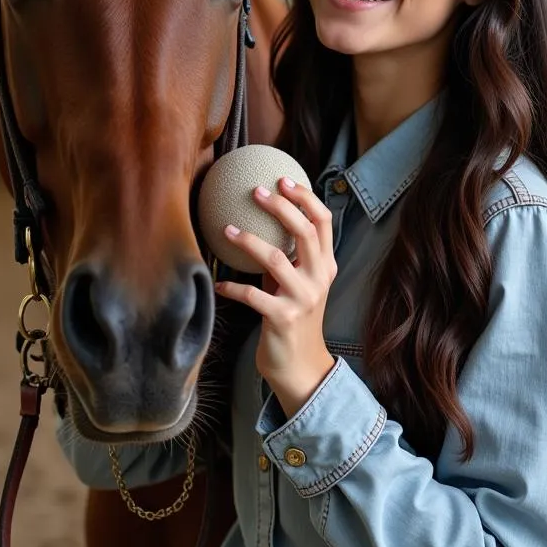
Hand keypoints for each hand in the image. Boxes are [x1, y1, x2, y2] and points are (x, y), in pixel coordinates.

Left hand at [214, 176, 337, 416]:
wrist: (301, 367)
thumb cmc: (294, 318)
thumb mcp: (299, 284)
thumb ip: (289, 257)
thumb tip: (260, 223)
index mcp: (326, 266)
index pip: (323, 222)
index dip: (305, 198)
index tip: (284, 179)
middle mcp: (319, 279)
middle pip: (304, 232)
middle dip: (280, 207)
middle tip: (256, 191)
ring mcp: (302, 299)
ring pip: (276, 259)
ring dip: (248, 241)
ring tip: (227, 229)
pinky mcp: (282, 318)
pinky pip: (252, 295)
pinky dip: (233, 287)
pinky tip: (220, 283)